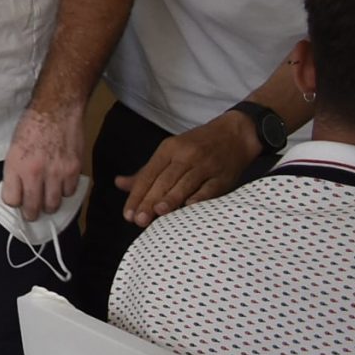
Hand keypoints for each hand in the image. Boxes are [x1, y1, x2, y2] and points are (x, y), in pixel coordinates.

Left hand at [1, 103, 85, 222]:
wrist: (57, 110)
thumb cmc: (31, 126)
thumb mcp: (13, 148)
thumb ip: (15, 171)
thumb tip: (18, 191)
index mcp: (16, 165)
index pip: (11, 200)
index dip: (14, 202)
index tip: (17, 200)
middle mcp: (36, 173)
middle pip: (34, 208)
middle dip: (32, 213)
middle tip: (32, 212)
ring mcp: (57, 173)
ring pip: (54, 205)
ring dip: (50, 204)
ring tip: (47, 198)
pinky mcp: (74, 170)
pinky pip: (70, 193)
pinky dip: (65, 191)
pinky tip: (61, 183)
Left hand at [118, 111, 260, 226]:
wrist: (235, 134)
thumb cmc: (196, 146)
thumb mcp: (169, 151)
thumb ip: (146, 171)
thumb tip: (119, 183)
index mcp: (168, 149)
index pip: (148, 174)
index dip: (137, 194)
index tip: (128, 214)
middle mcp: (185, 155)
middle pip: (164, 180)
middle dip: (150, 201)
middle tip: (138, 220)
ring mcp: (205, 165)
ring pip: (185, 183)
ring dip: (171, 199)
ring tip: (157, 213)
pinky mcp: (223, 175)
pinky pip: (210, 188)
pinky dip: (200, 197)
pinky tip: (189, 208)